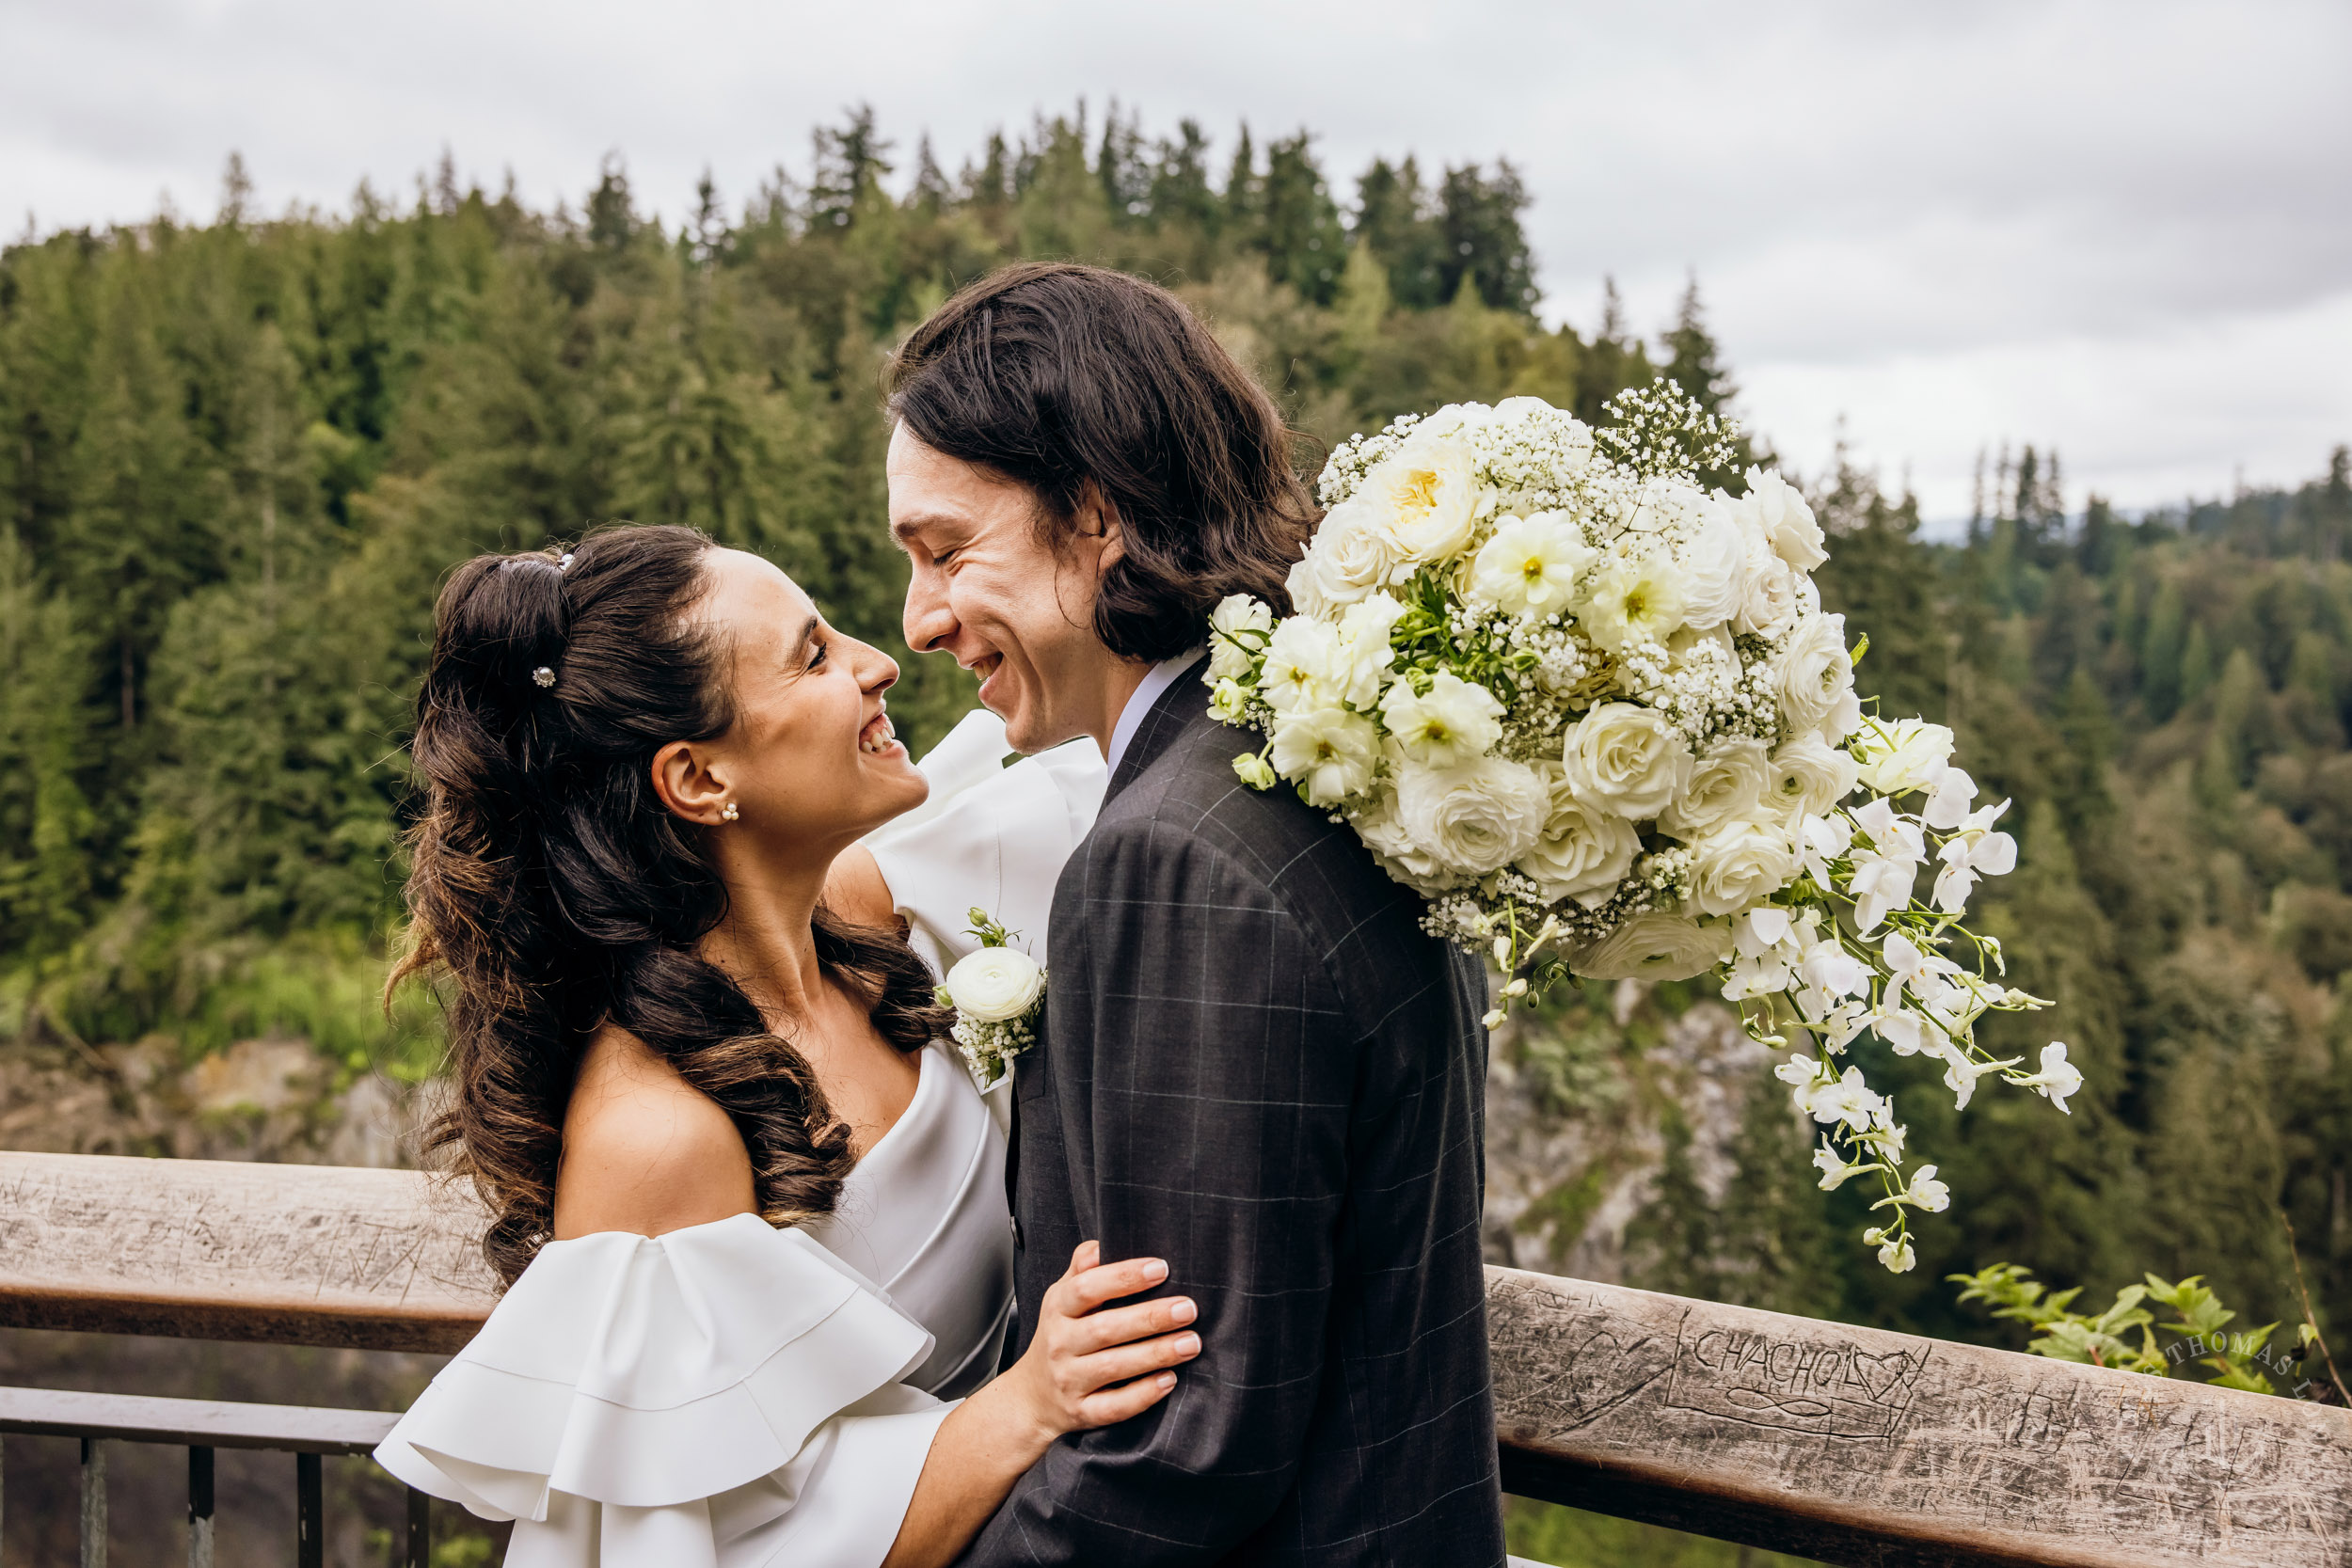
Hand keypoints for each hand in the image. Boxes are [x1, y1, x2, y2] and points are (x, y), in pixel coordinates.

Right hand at [1006, 1241, 1199, 1441]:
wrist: (1032, 1398)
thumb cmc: (1059, 1339)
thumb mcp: (1060, 1299)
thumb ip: (1082, 1270)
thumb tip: (1101, 1245)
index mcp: (1057, 1309)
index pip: (1086, 1288)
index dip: (1124, 1277)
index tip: (1160, 1269)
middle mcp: (1060, 1344)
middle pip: (1105, 1329)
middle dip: (1150, 1318)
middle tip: (1188, 1309)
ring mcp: (1070, 1380)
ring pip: (1114, 1367)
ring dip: (1156, 1354)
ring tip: (1191, 1342)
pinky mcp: (1082, 1412)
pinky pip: (1114, 1406)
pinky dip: (1143, 1395)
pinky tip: (1169, 1380)